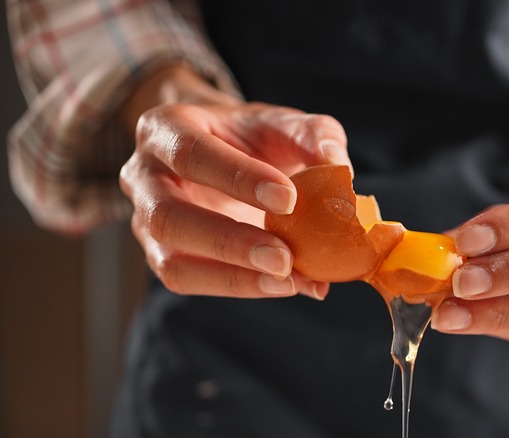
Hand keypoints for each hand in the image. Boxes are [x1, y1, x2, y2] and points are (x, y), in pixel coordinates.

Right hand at [119, 66, 350, 298]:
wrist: (223, 149)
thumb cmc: (251, 135)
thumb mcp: (283, 122)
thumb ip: (314, 136)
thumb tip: (338, 167)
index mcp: (165, 128)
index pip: (191, 154)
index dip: (237, 178)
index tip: (289, 199)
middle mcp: (143, 175)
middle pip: (168, 216)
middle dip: (229, 242)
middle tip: (284, 258)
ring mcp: (146, 221)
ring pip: (171, 261)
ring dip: (233, 277)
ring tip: (290, 281)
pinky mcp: (164, 255)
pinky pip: (191, 281)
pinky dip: (240, 288)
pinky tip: (287, 286)